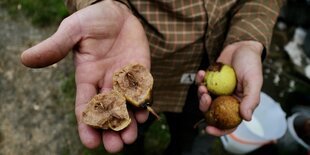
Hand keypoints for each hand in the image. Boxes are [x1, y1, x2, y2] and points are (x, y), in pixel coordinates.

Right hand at [21, 1, 149, 152]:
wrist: (117, 11)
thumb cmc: (93, 20)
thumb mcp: (73, 31)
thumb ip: (55, 46)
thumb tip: (25, 59)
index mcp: (87, 78)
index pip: (86, 106)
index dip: (87, 124)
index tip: (90, 142)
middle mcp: (105, 83)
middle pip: (108, 112)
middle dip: (110, 130)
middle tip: (115, 147)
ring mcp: (124, 79)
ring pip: (126, 107)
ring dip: (129, 123)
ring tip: (130, 138)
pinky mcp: (141, 72)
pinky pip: (142, 92)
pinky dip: (143, 104)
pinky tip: (144, 115)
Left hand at [196, 41, 263, 135]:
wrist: (242, 46)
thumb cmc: (251, 64)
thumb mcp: (254, 81)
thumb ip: (250, 99)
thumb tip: (246, 118)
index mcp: (239, 104)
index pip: (230, 123)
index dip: (219, 130)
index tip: (208, 129)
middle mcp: (227, 100)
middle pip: (212, 112)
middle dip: (205, 108)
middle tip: (205, 97)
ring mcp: (217, 91)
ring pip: (204, 100)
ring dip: (200, 94)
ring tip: (203, 85)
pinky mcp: (210, 81)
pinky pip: (201, 85)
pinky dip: (199, 80)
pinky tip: (202, 73)